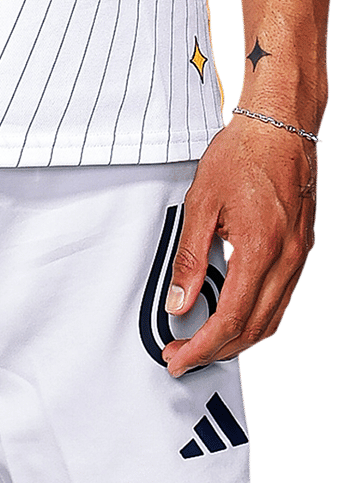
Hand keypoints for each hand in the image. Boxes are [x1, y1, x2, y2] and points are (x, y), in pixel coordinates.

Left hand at [161, 115, 317, 374]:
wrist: (281, 124)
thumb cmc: (244, 153)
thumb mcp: (201, 204)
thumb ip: (190, 258)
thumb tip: (179, 301)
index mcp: (260, 249)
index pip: (230, 319)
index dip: (202, 347)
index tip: (180, 358)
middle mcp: (287, 258)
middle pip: (254, 329)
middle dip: (218, 351)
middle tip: (185, 355)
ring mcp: (299, 255)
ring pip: (273, 319)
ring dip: (240, 339)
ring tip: (207, 340)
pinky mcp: (302, 248)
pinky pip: (283, 298)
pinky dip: (258, 317)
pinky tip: (236, 313)